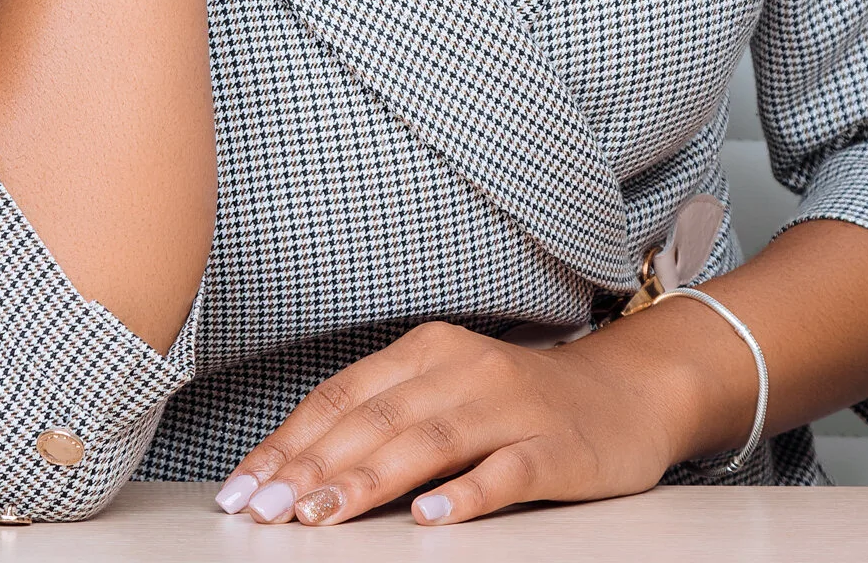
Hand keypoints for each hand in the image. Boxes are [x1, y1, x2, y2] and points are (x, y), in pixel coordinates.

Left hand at [213, 318, 692, 527]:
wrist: (624, 393)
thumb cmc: (516, 402)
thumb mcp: (444, 393)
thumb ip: (383, 419)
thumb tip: (296, 468)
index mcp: (426, 351)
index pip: (341, 396)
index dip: (288, 441)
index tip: (242, 485)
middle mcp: (463, 368)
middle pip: (374, 419)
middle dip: (311, 468)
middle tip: (265, 510)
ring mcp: (511, 406)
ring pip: (428, 442)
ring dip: (368, 480)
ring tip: (321, 516)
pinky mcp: (555, 446)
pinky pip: (506, 471)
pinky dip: (466, 493)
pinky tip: (431, 517)